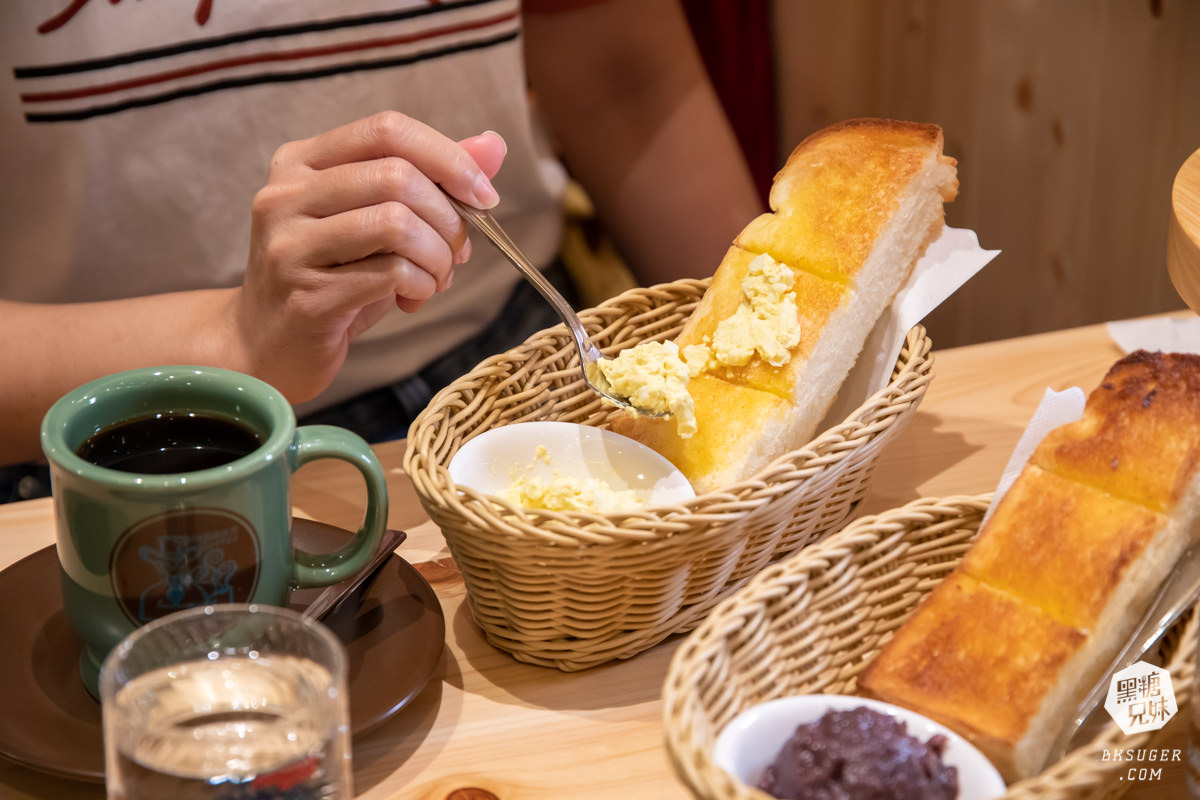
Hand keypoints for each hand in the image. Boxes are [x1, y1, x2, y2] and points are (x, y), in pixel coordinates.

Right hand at [233, 111, 506, 401]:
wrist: (267, 348)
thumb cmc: (332, 279)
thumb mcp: (379, 222)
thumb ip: (431, 181)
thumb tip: (492, 144)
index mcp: (301, 162)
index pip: (386, 130)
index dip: (447, 156)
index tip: (484, 195)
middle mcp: (285, 194)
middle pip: (398, 177)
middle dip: (449, 218)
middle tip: (457, 252)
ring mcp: (290, 244)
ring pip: (398, 224)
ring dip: (438, 257)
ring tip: (435, 278)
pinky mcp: (306, 295)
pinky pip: (391, 274)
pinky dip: (422, 286)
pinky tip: (413, 299)